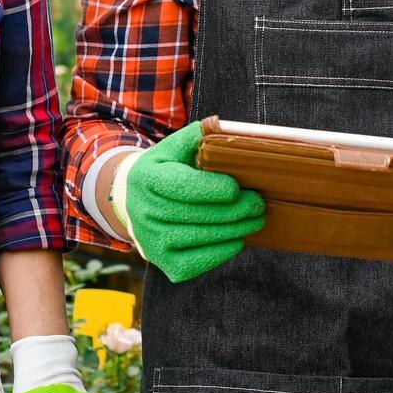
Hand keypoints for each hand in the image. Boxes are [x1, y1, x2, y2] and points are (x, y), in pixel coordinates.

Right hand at [118, 122, 263, 282]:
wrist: (134, 202)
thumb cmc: (166, 170)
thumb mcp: (174, 147)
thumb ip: (198, 136)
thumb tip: (221, 128)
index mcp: (146, 177)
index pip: (182, 186)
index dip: (212, 189)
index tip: (237, 187)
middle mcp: (143, 211)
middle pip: (198, 214)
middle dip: (235, 210)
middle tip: (258, 204)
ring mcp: (152, 241)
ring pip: (202, 238)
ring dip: (236, 230)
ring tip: (256, 220)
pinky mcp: (164, 263)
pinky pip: (200, 261)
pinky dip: (223, 251)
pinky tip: (237, 238)